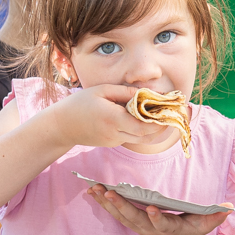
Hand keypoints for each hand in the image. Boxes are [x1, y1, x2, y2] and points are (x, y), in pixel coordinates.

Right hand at [50, 84, 173, 149]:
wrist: (61, 126)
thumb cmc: (79, 104)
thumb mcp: (101, 91)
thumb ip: (124, 92)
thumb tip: (146, 93)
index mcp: (113, 119)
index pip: (144, 125)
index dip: (160, 120)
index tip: (171, 108)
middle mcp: (115, 134)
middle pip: (147, 136)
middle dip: (162, 125)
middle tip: (173, 112)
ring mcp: (114, 141)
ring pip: (141, 138)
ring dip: (154, 128)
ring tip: (163, 113)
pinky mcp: (112, 143)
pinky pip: (131, 137)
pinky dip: (141, 129)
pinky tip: (146, 117)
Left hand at [89, 185, 226, 234]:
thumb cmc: (192, 230)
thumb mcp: (206, 224)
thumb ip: (216, 216)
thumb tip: (228, 208)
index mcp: (169, 229)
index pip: (161, 224)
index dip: (155, 218)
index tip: (150, 208)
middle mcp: (150, 230)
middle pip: (134, 219)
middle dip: (121, 206)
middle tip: (109, 192)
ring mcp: (139, 227)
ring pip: (120, 216)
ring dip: (106, 203)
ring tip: (94, 189)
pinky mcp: (131, 222)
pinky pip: (114, 213)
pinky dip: (103, 203)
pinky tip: (92, 191)